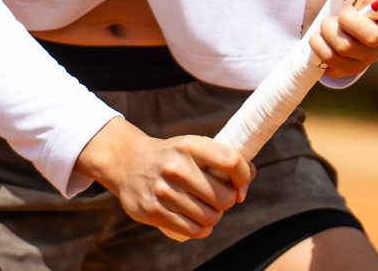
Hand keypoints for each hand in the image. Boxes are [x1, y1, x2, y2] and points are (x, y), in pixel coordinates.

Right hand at [75, 117, 254, 237]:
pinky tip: (197, 220)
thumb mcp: (193, 147)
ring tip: (205, 207)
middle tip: (217, 197)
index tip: (240, 184)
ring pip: (210, 217)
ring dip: (213, 216)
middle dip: (226, 201)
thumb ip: (222, 160)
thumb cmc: (172, 157)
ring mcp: (163, 190)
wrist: (129, 163)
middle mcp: (176, 167)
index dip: (243, 176)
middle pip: (224, 197)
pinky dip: (201, 229)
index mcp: (189, 145)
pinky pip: (193, 230)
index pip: (230, 161)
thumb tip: (248, 179)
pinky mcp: (153, 211)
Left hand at [301, 0, 377, 80]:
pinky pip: (334, 62)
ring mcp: (368, 54)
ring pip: (348, 48)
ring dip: (328, 32)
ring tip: (325, 24)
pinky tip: (319, 39)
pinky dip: (319, 46)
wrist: (312, 20)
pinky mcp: (351, 68)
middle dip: (347, 22)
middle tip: (338, 13)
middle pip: (374, 36)